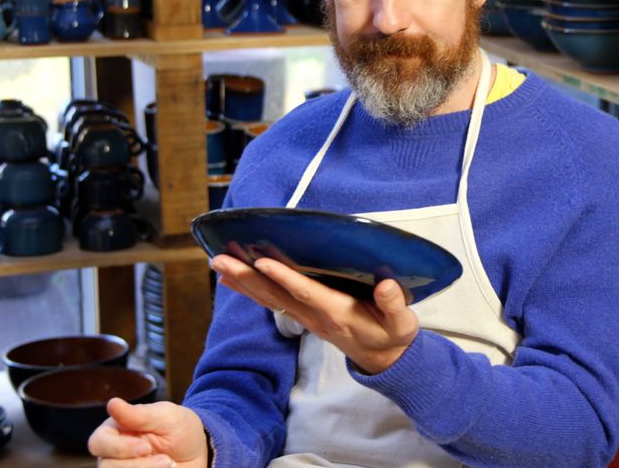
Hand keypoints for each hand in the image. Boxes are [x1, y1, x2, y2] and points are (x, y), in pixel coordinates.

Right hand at [89, 398, 207, 467]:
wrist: (199, 452)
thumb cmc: (180, 428)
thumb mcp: (166, 417)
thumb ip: (138, 415)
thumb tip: (112, 403)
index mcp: (115, 430)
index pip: (99, 442)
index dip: (119, 448)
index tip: (147, 447)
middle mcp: (113, 453)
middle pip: (106, 466)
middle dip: (138, 465)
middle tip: (166, 460)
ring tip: (170, 464)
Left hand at [212, 254, 418, 373]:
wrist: (383, 358)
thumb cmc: (392, 335)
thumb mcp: (401, 323)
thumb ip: (394, 304)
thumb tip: (386, 285)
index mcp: (339, 312)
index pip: (307, 293)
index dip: (285, 278)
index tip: (262, 262)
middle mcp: (316, 315)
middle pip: (276, 296)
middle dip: (248, 278)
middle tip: (220, 261)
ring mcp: (307, 317)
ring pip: (269, 299)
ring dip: (242, 282)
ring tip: (217, 264)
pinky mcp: (303, 316)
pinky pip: (271, 302)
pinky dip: (250, 290)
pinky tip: (232, 278)